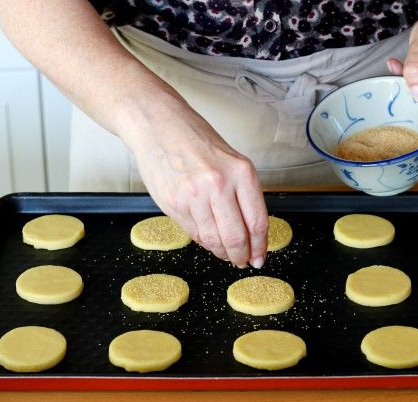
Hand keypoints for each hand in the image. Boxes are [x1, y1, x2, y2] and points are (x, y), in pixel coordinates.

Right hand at [121, 92, 268, 268]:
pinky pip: (193, 233)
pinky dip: (203, 241)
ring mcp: (193, 196)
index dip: (260, 246)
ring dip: (221, 252)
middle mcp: (219, 184)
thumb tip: (249, 232)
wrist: (157, 124)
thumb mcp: (230, 160)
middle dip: (241, 256)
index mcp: (241, 172)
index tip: (260, 257)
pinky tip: (207, 239)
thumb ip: (242, 194)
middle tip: (243, 261)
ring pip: (213, 240)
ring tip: (224, 253)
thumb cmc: (194, 139)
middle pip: (236, 237)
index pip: (257, 221)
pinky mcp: (173, 204)